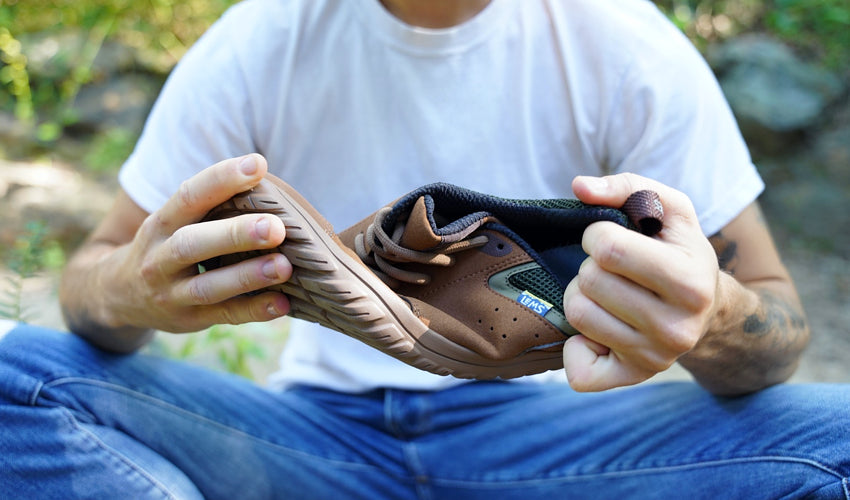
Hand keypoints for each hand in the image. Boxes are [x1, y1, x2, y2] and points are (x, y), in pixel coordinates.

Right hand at [105, 154, 291, 332]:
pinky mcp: (189, 320)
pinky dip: (254, 311)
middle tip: (275, 227)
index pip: (188, 196)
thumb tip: (273, 191)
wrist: (116, 294)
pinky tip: (283, 302)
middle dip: (236, 234)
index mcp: (160, 224)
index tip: (256, 164)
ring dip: (248, 276)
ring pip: (208, 286)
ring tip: (284, 266)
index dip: (221, 179)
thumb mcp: (173, 223)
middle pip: (194, 244)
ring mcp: (171, 293)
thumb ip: (210, 207)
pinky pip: (224, 316)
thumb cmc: (166, 246)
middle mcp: (160, 258)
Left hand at [562, 173, 719, 390]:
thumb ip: (626, 186)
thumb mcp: (668, 208)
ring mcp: (655, 358)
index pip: (608, 249)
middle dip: (590, 266)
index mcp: (690, 281)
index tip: (610, 238)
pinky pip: (578, 372)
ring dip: (582, 296)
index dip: (597, 234)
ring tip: (608, 292)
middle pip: (589, 282)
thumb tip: (579, 187)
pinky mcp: (633, 378)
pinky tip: (598, 331)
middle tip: (612, 269)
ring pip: (577, 315)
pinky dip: (576, 348)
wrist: (709, 309)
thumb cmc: (678, 250)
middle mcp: (677, 328)